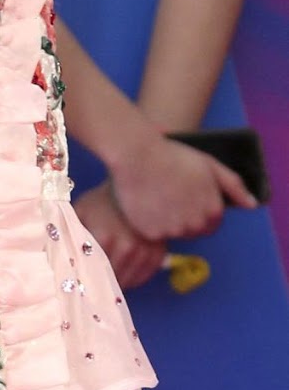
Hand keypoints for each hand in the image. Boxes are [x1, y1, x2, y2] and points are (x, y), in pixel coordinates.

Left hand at [74, 182, 164, 289]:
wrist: (131, 188)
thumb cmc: (101, 202)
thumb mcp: (79, 213)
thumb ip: (67, 234)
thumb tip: (56, 256)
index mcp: (104, 238)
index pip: (92, 271)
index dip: (86, 277)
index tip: (81, 279)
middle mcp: (127, 248)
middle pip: (111, 279)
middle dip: (102, 280)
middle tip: (95, 279)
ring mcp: (145, 252)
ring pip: (128, 282)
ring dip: (118, 281)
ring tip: (109, 274)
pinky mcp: (158, 255)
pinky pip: (143, 278)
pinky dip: (133, 278)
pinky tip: (124, 270)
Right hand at [107, 129, 256, 242]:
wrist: (138, 154)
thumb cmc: (173, 155)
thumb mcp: (209, 164)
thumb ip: (234, 186)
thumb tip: (252, 205)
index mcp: (214, 210)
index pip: (211, 222)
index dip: (197, 207)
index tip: (184, 193)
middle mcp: (197, 225)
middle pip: (192, 230)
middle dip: (183, 216)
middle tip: (168, 194)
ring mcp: (175, 230)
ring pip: (173, 232)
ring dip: (166, 220)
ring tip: (154, 196)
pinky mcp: (153, 233)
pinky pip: (153, 234)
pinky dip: (149, 223)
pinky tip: (143, 203)